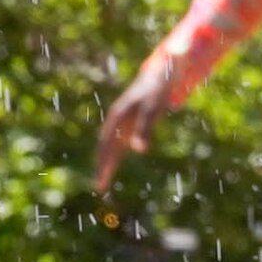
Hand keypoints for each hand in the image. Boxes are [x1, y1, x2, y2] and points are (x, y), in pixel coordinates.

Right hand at [93, 74, 164, 192]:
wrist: (162, 73)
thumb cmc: (156, 91)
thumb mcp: (152, 109)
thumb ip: (144, 129)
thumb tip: (138, 152)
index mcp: (117, 117)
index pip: (107, 145)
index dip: (104, 163)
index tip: (101, 180)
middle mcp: (116, 120)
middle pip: (106, 147)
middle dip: (102, 166)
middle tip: (99, 187)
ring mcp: (122, 121)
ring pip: (111, 146)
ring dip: (107, 163)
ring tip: (102, 181)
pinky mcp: (130, 123)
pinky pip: (118, 143)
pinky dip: (114, 156)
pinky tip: (113, 165)